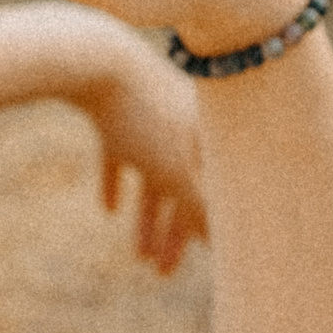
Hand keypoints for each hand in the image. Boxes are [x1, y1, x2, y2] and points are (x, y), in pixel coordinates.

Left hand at [70, 27, 205, 274]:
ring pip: (153, 173)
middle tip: (161, 272)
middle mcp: (185, 121)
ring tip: (136, 254)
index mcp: (209, 135)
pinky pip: (119, 150)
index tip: (207, 261)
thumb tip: (235, 250)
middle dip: (173, 230)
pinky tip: (107, 208)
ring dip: (146, 215)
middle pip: (184, 185)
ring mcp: (148, 112)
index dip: (211, 227)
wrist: (97, 61)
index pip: (217, 190)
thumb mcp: (179, 176)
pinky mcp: (113, 108)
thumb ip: (205, 213)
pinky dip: (115, 179)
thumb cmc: (147, 120)